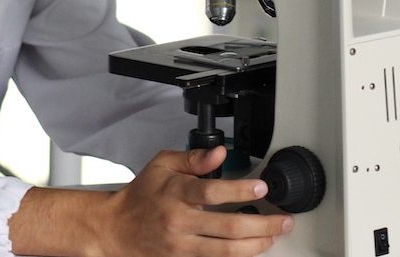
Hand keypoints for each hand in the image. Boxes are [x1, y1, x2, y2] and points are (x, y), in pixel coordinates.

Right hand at [96, 147, 293, 256]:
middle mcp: (180, 221)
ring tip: (275, 235)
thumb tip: (220, 153)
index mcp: (176, 193)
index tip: (261, 186)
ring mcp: (183, 244)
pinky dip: (239, 255)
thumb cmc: (140, 195)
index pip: (212, 192)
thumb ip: (193, 158)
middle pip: (228, 227)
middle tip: (284, 220)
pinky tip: (254, 248)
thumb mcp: (162, 164)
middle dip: (263, 224)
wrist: (116, 229)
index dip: (240, 190)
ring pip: (227, 250)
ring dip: (257, 244)